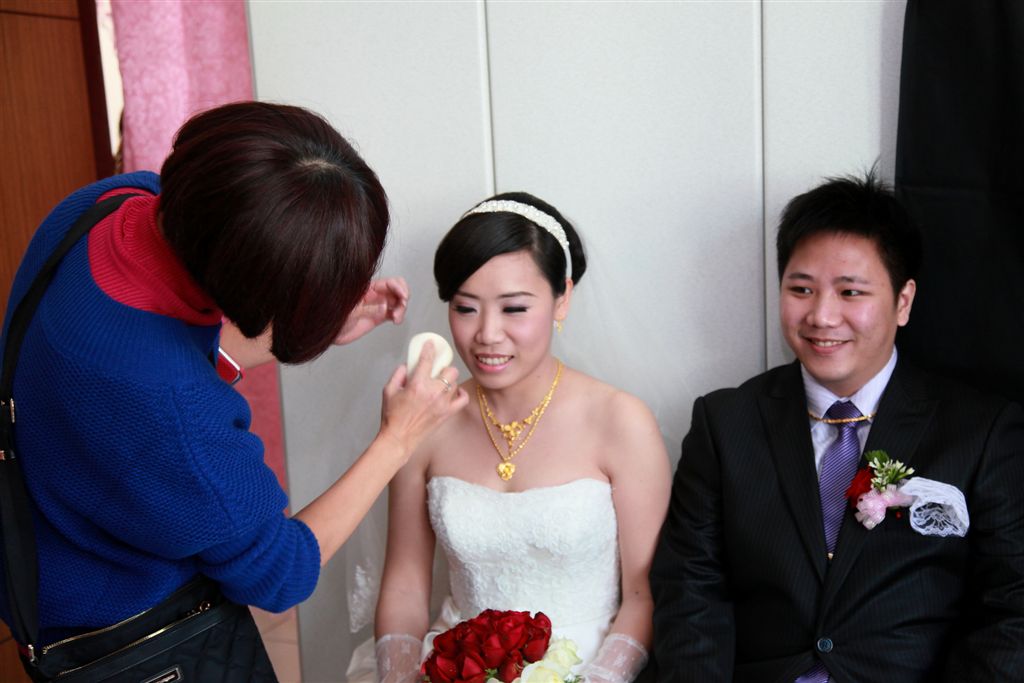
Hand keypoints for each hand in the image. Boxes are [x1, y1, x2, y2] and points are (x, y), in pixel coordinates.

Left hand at [334, 277, 409, 345]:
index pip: (389, 281)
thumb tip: (380, 300)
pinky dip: (399, 316)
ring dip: (402, 308)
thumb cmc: (331, 315)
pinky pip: (394, 313)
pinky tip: (396, 320)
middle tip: (402, 305)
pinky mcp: (378, 317)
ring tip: (397, 318)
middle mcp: (374, 294)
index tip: (403, 296)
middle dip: (403, 296)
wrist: (328, 331)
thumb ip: (363, 302)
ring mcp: (377, 305)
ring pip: (397, 301)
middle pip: (396, 289)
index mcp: (366, 287)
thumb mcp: (347, 305)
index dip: (399, 286)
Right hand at [379, 340, 467, 458]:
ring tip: (441, 384)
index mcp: (417, 384)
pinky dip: (460, 393)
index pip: (427, 359)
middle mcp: (433, 392)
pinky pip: (462, 399)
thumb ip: (398, 374)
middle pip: (449, 370)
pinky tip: (453, 392)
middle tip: (436, 371)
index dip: (429, 349)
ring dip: (449, 380)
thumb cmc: (392, 416)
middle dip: (443, 367)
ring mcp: (442, 403)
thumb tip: (407, 365)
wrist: (399, 438)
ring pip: (455, 382)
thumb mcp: (388, 390)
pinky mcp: (447, 413)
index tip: (430, 345)